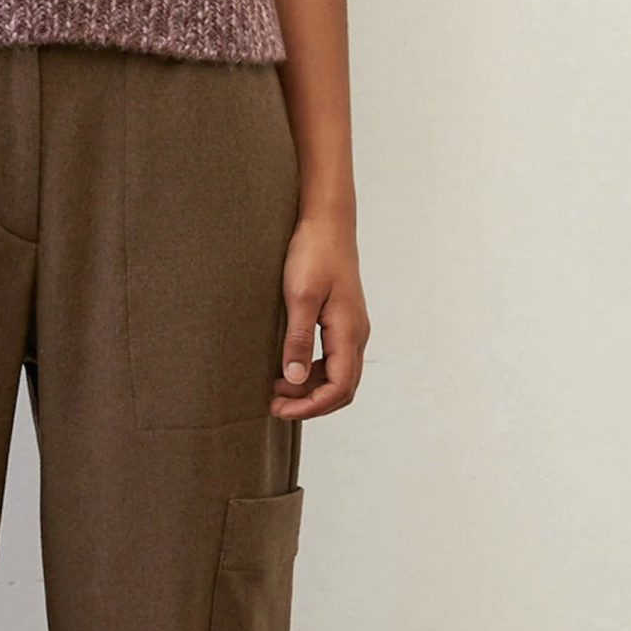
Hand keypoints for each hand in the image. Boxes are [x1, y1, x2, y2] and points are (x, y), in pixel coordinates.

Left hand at [272, 208, 368, 418]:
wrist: (327, 221)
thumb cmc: (313, 252)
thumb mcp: (299, 296)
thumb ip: (298, 340)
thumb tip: (294, 380)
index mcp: (349, 331)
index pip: (339, 387)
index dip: (310, 406)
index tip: (279, 409)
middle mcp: (356, 334)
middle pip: (343, 388)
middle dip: (310, 404)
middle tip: (274, 405)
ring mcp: (352, 327)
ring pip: (339, 376)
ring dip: (311, 389)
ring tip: (277, 390)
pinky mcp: (343, 320)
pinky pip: (334, 360)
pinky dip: (314, 373)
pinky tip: (289, 369)